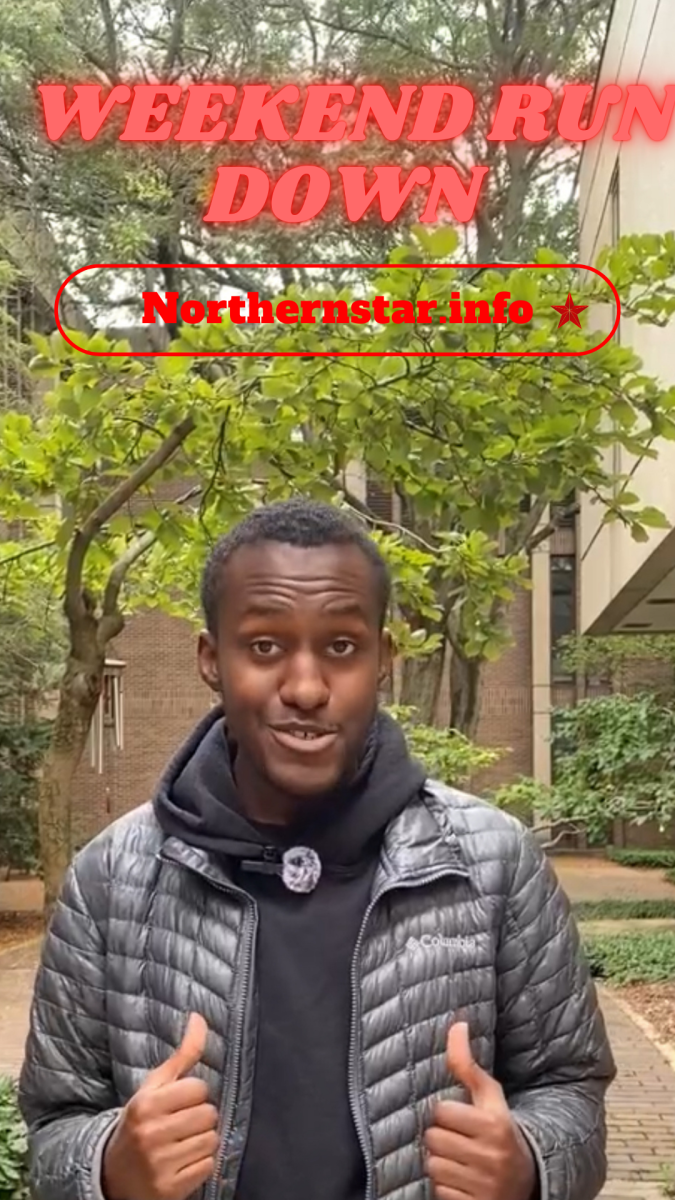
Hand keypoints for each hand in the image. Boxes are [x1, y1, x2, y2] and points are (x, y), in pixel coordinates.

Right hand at [102, 1013, 218, 1199]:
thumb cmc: (141, 1122)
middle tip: (181, 1125)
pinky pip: (208, 1167)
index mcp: (145, 1104)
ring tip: (181, 1144)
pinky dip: (201, 1165)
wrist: (112, 1175)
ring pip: (211, 1141)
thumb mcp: (155, 1087)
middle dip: (200, 1118)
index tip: (180, 1103)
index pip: (199, 1089)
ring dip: (202, 1142)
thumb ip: (183, 1054)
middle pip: (208, 1115)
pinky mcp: (169, 1190)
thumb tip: (200, 1018)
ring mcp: (159, 1164)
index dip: (194, 1095)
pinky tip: (182, 1163)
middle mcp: (151, 1134)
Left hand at [424, 1022, 536, 1199]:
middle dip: (440, 1139)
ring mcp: (484, 1185)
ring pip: (433, 1166)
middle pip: (433, 1139)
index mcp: (496, 1124)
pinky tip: (461, 1180)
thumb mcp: (490, 1098)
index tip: (458, 1117)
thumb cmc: (500, 1131)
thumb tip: (457, 1024)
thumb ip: (468, 1064)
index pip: (442, 1111)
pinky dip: (446, 1186)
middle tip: (456, 1140)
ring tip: (459, 1160)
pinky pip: (440, 1190)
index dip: (445, 1113)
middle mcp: (492, 1155)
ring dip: (441, 1163)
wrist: (526, 1182)